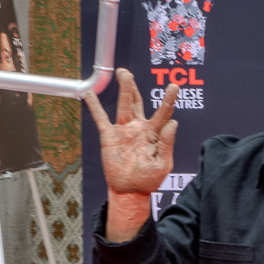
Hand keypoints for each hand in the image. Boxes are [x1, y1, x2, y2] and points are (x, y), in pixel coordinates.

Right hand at [83, 68, 178, 240]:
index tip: (174, 86)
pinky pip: (101, 119)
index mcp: (155, 133)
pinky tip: (90, 94)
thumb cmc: (149, 179)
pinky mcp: (110, 137)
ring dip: (123, 90)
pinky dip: (95, 107)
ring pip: (123, 105)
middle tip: (128, 73)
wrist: (130, 191)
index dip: (168, 99)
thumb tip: (173, 123)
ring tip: (122, 73)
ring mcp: (124, 130)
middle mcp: (139, 127)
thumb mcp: (163, 164)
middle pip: (138, 102)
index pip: (163, 113)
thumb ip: (167, 144)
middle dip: (133, 87)